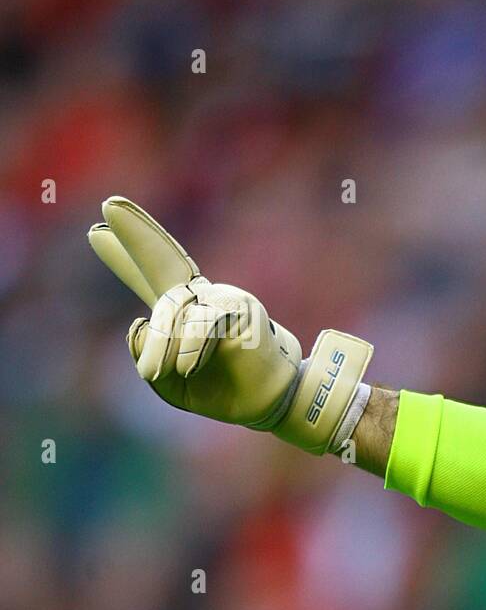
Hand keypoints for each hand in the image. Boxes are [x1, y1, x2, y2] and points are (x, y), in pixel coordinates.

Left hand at [89, 196, 372, 453]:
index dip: (123, 258)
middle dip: (137, 234)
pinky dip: (189, 345)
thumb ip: (145, 354)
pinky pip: (202, 320)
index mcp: (182, 314)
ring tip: (153, 372)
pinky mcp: (240, 308)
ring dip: (159, 341)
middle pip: (164, 261)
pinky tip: (186, 366)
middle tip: (109, 205)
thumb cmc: (221, 392)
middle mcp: (201, 299)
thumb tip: (138, 322)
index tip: (96, 231)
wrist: (265, 404)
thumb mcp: (167, 382)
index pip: (147, 279)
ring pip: (173, 306)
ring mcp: (220, 299)